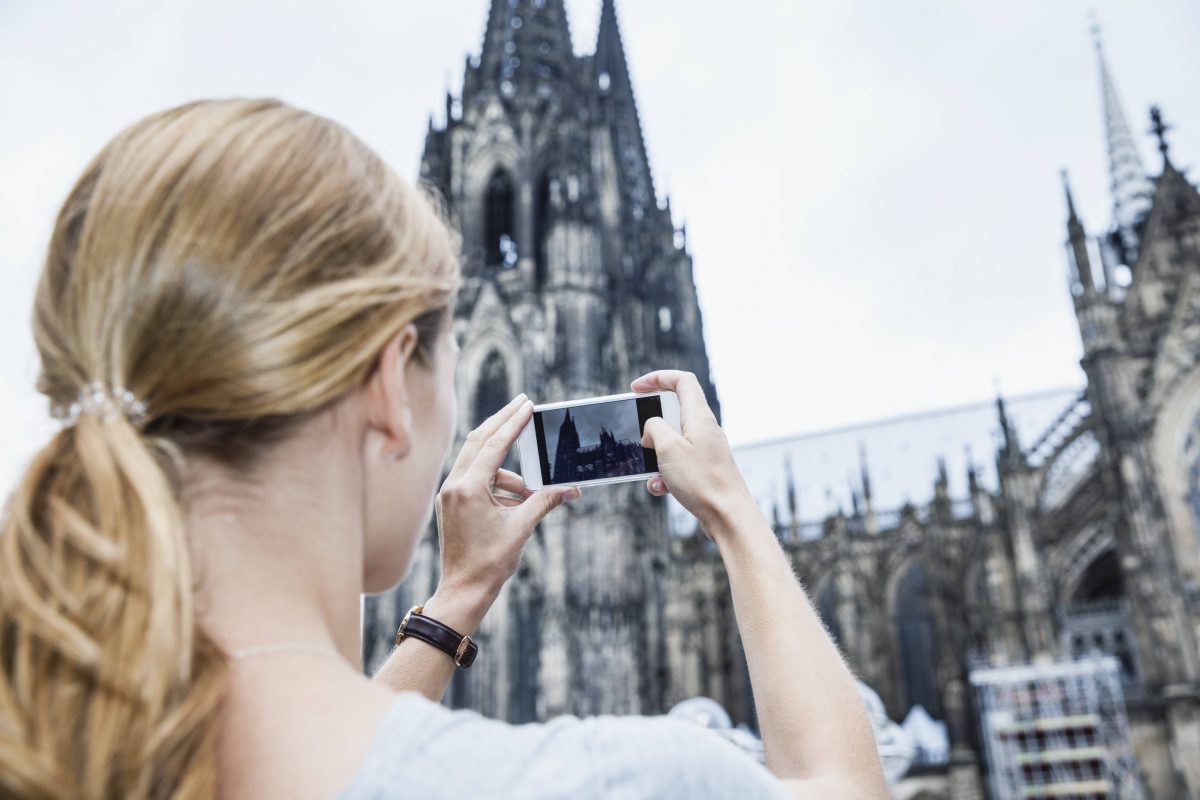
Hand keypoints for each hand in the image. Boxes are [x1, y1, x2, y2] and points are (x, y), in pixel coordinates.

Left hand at [432, 393, 578, 624]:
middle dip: (502, 423)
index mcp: (468, 488)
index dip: (513, 423)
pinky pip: (475, 479)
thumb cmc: (490, 563)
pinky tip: (517, 500)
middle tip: (523, 404)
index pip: (493, 444)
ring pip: (478, 461)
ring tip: (532, 491)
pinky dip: (497, 482)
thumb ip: (545, 501)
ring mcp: (449, 494)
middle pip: (478, 441)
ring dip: (507, 469)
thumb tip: (571, 489)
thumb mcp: (522, 527)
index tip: (527, 405)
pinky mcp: (451, 503)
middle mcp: (453, 486)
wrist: (463, 591)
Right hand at [632, 370, 755, 536]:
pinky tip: (661, 488)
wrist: (729, 517)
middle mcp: (705, 430)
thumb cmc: (702, 482)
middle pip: (674, 411)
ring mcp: (706, 450)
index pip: (682, 381)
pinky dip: (664, 474)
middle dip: (651, 424)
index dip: (658, 378)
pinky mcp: (704, 469)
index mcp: (699, 417)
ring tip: (651, 472)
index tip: (636, 388)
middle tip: (639, 435)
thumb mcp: (668, 448)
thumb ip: (654, 428)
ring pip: (672, 442)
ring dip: (655, 455)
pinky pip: (678, 464)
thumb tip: (651, 429)